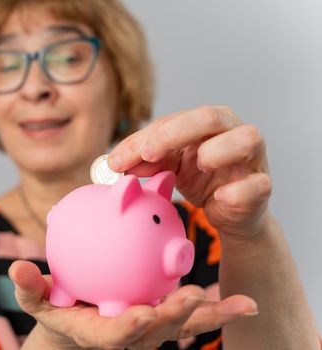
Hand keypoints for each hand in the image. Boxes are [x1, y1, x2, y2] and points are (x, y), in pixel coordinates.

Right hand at [10, 260, 256, 348]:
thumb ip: (30, 287)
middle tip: (192, 298)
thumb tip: (17, 268)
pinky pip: (191, 314)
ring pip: (181, 325)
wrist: (77, 321)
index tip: (142, 314)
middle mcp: (131, 335)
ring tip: (239, 305)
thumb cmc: (57, 308)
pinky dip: (215, 309)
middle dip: (175, 319)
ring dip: (208, 317)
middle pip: (156, 331)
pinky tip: (241, 301)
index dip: (129, 328)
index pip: (115, 336)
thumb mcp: (38, 299)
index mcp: (101, 334)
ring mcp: (151, 329)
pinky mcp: (162, 317)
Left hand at [109, 106, 271, 239]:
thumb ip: (146, 160)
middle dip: (174, 133)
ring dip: (218, 150)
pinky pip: (258, 185)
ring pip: (247, 138)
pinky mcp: (262, 186)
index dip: (143, 138)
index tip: (117, 160)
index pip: (172, 121)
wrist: (229, 212)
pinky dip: (237, 191)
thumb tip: (115, 163)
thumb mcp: (169, 166)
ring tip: (199, 164)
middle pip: (209, 117)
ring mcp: (252, 158)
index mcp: (205, 122)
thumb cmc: (201, 179)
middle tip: (148, 153)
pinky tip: (219, 198)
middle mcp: (232, 131)